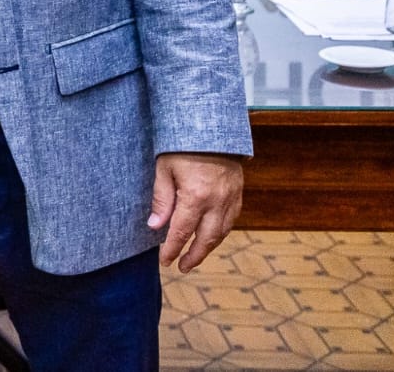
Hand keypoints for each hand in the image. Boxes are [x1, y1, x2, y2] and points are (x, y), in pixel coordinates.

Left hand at [147, 152, 243, 271]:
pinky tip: (211, 235)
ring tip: (195, 256)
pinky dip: (221, 232)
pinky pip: (231, 219)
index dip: (172, 249)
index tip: (165, 261)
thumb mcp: (164, 169)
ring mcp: (231, 197)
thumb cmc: (182, 146)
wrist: (211, 126)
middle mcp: (217, 201)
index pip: (182, 232)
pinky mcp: (238, 192)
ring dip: (208, 247)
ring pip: (222, 232)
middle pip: (206, 239)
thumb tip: (155, 226)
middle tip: (182, 266)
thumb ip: (162, 200)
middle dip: (194, 256)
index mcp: (195, 196)